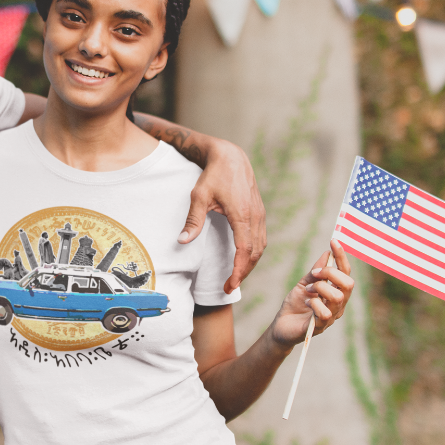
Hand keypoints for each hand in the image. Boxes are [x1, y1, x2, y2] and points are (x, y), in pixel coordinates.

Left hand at [180, 138, 265, 292]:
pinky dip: (254, 252)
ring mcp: (260, 214)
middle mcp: (255, 216)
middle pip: (255, 253)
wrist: (231, 157)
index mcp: (242, 215)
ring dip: (250, 264)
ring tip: (236, 277)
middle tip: (229, 286)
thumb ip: (193, 220)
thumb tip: (183, 241)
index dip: (239, 270)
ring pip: (261, 246)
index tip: (231, 284)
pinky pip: (261, 238)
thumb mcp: (199, 196)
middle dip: (244, 272)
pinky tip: (243, 259)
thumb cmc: (214, 175)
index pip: (245, 250)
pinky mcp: (259, 212)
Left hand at [271, 240, 352, 348]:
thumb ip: (316, 271)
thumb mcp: (304, 283)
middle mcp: (338, 305)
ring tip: (307, 290)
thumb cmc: (295, 304)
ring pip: (337, 297)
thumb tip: (327, 253)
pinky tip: (305, 302)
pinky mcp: (320, 327)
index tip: (333, 241)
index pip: (346, 273)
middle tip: (314, 274)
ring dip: (319, 288)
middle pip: (348, 284)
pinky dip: (313, 303)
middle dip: (331, 273)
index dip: (341, 257)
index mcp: (336, 292)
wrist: (281, 325)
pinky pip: (324, 313)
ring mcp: (331, 316)